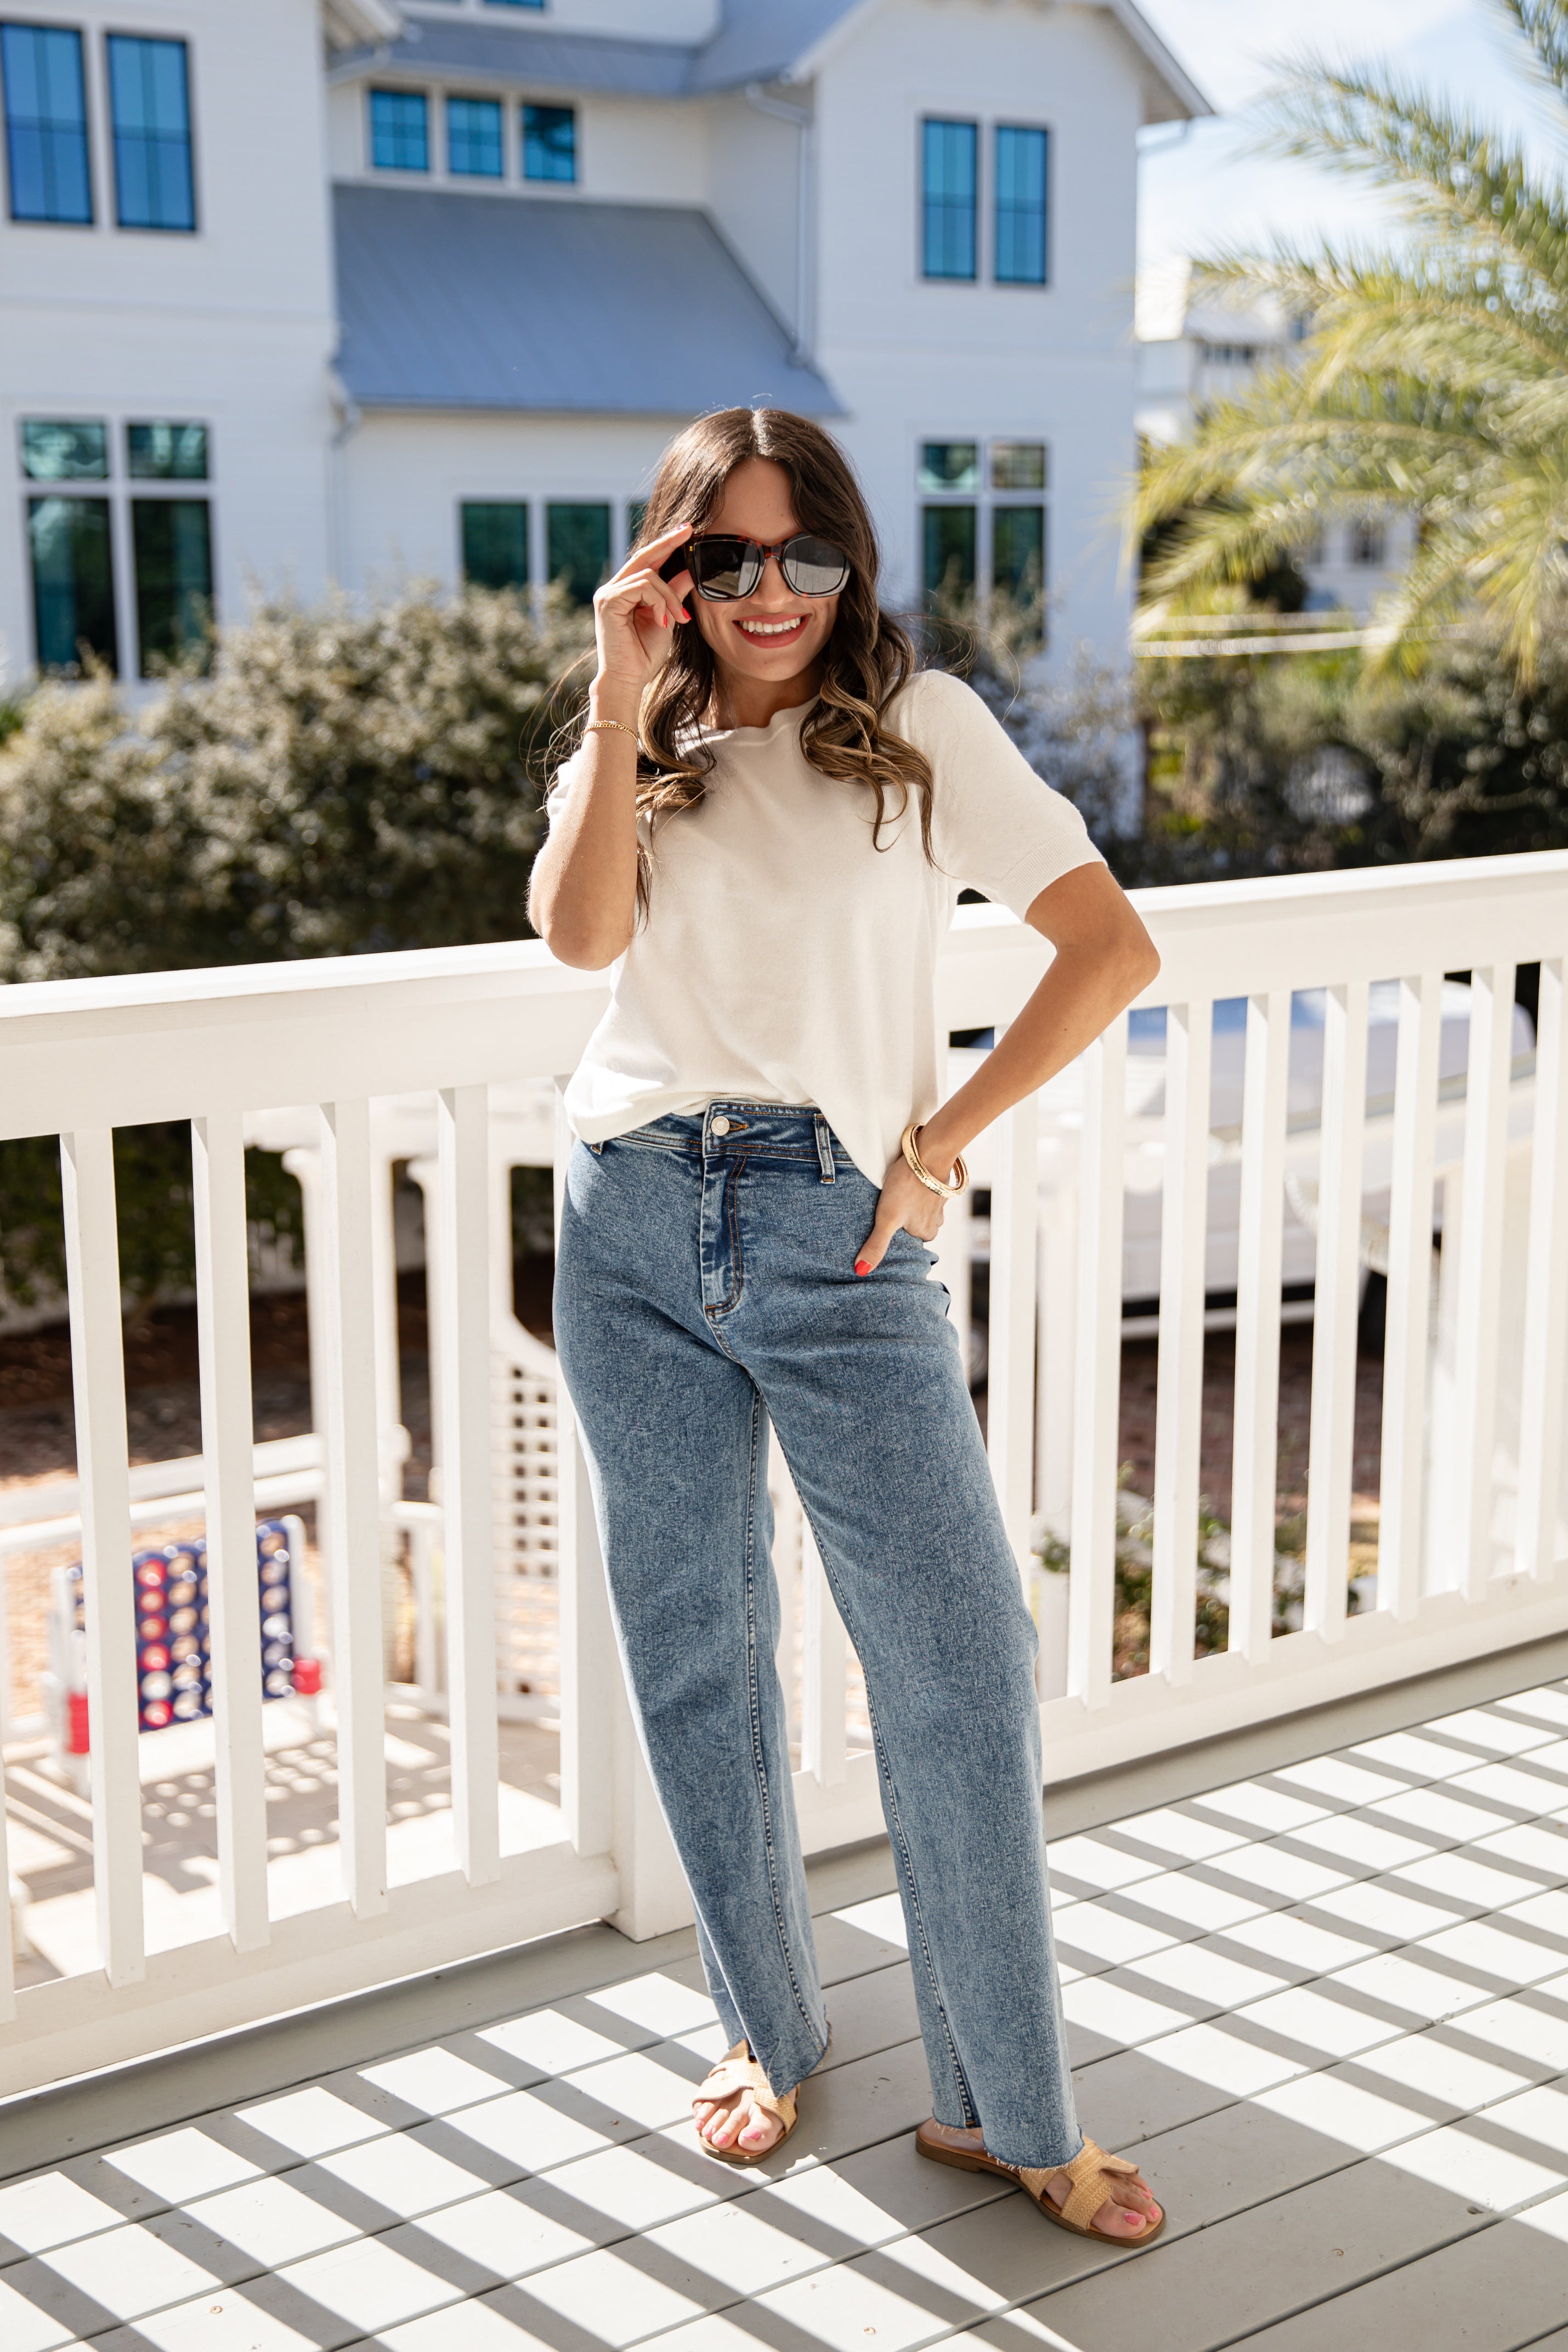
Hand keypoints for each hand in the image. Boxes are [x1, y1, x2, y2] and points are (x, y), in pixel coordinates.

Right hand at [591, 521, 693, 697]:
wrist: (629, 680)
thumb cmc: (644, 656)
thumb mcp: (667, 618)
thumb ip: (674, 594)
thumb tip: (690, 571)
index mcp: (625, 592)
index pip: (647, 561)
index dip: (666, 544)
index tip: (686, 531)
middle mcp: (613, 588)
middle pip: (644, 556)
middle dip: (668, 543)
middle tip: (689, 531)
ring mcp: (607, 593)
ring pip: (649, 574)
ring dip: (669, 597)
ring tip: (675, 620)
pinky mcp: (608, 601)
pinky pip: (642, 586)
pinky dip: (658, 601)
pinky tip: (660, 621)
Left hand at [855, 1139, 946, 1275]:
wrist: (928, 1154)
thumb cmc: (907, 1186)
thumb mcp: (887, 1218)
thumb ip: (877, 1244)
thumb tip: (862, 1271)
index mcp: (926, 1232)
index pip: (910, 1242)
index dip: (897, 1235)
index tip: (887, 1227)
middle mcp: (936, 1220)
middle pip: (916, 1226)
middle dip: (904, 1220)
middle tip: (890, 1210)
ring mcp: (938, 1202)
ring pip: (921, 1210)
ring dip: (911, 1205)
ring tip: (897, 1196)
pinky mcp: (938, 1184)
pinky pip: (926, 1193)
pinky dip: (917, 1190)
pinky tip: (907, 1183)